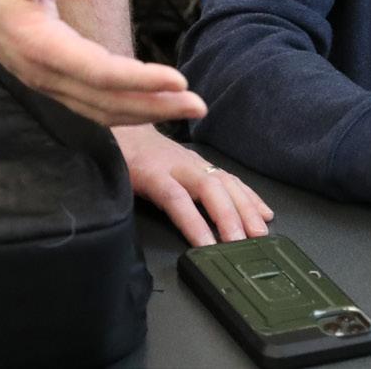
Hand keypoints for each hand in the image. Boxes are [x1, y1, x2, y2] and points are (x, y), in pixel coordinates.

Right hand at [0, 0, 205, 126]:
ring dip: (146, 113)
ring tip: (185, 109)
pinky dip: (125, 110)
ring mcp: (47, 83)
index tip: (178, 80)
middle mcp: (46, 74)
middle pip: (107, 102)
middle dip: (156, 106)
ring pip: (101, 110)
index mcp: (42, 47)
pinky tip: (150, 106)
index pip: (100, 73)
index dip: (141, 80)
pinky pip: (92, 106)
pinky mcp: (50, 82)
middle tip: (198, 106)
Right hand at [114, 124, 273, 246]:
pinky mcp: (149, 175)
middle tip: (260, 239)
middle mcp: (188, 163)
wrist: (103, 127)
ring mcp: (170, 167)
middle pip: (225, 185)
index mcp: (192, 163)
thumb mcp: (163, 167)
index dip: (250, 198)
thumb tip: (205, 210)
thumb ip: (184, 184)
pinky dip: (193, 222)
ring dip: (227, 217)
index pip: (228, 179)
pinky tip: (203, 242)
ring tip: (238, 243)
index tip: (267, 217)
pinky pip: (177, 201)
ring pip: (208, 190)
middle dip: (246, 212)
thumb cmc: (131, 152)